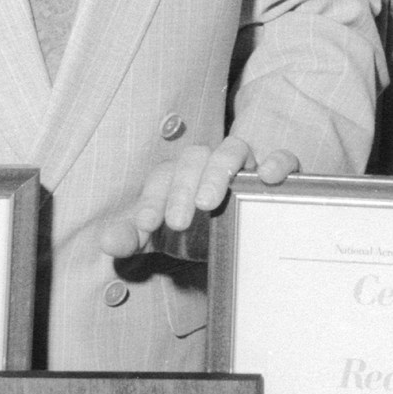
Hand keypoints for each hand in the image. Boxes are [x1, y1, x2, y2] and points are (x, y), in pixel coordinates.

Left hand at [98, 138, 299, 258]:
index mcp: (180, 176)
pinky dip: (277, 161)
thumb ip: (132, 239)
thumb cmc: (195, 235)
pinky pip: (283, 157)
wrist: (239, 245)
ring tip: (208, 202)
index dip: (151, 199)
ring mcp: (246, 167)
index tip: (146, 226)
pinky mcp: (279, 175)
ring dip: (219, 172)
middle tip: (178, 222)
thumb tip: (108, 241)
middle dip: (182, 188)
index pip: (162, 176)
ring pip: (233, 149)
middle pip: (195, 157)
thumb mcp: (161, 241)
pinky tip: (267, 178)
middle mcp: (211, 164)